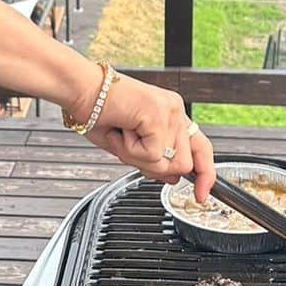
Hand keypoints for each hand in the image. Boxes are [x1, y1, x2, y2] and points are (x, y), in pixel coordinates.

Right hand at [67, 68, 215, 199]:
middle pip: (185, 163)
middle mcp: (175, 110)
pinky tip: (122, 130)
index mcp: (171, 115)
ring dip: (141, 159)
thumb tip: (174, 178)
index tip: (201, 195)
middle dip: (154, 168)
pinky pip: (153, 154)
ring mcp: (170, 111)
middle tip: (129, 147)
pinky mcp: (159, 115)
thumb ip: (154, 162)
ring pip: (171, 163)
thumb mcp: (129, 146)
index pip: (201, 147)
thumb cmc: (98, 113)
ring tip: (124, 136)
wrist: (80, 90)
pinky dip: (132, 150)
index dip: (205, 174)